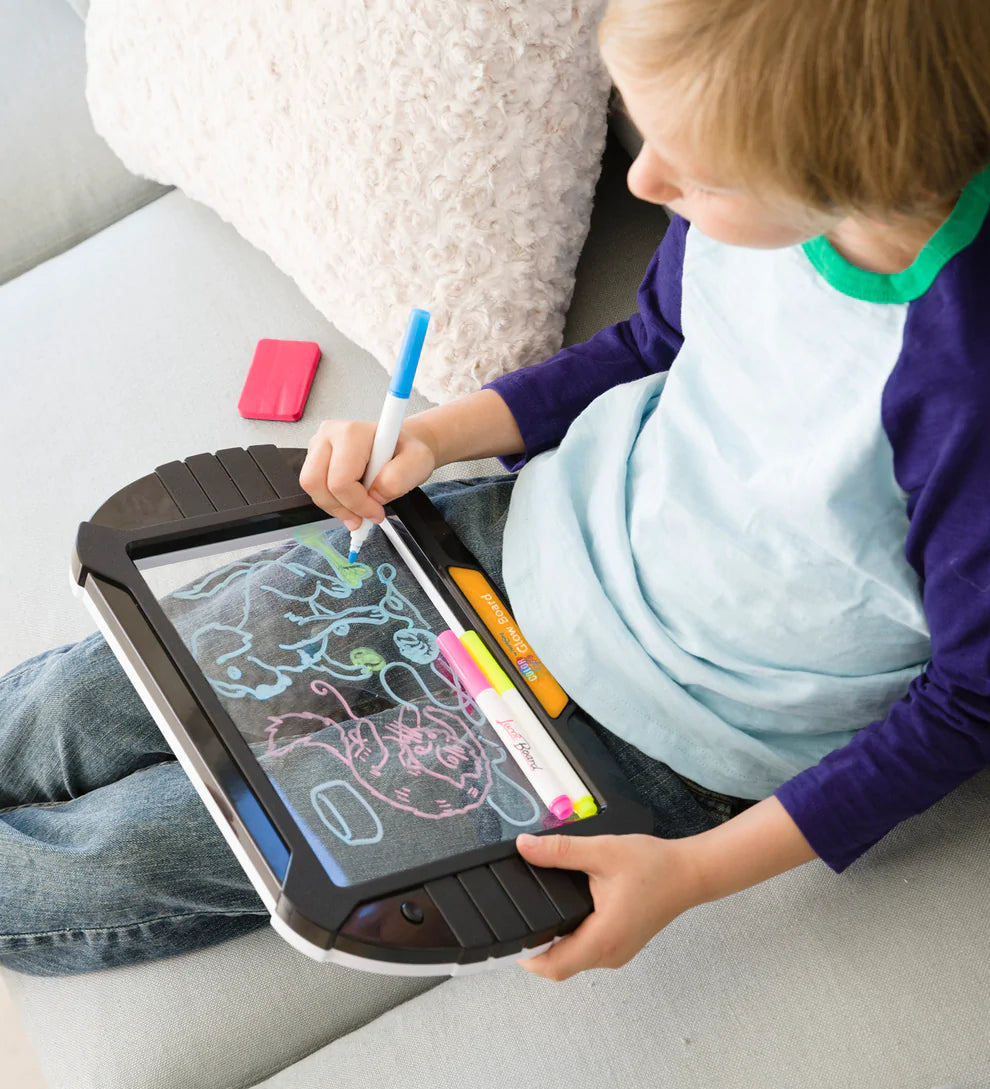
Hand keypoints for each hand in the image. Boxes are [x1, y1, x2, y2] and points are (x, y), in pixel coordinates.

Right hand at [299, 417, 438, 528]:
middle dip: (341, 508)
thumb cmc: (405, 450)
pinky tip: (351, 500)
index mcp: (352, 433)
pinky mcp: (314, 456)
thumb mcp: (418, 462)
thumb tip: (374, 495)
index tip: (376, 512)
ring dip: (335, 506)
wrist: (400, 445)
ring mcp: (318, 444)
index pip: (340, 480)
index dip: (358, 504)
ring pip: (311, 486)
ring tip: (358, 508)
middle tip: (362, 517)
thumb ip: (398, 479)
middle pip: (316, 482)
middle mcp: (330, 434)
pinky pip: (314, 487)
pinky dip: (332, 501)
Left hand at [514, 831, 701, 980]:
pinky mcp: (621, 945)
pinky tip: (564, 913)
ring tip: (536, 912)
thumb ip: (560, 851)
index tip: (506, 938)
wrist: (690, 873)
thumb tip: (524, 847)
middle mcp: (610, 954)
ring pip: (573, 959)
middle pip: (560, 964)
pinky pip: (587, 951)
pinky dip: (570, 938)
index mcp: (604, 938)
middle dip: (535, 946)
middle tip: (515, 917)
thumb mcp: (602, 851)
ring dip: (554, 942)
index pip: (553, 966)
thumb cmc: (654, 865)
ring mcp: (617, 953)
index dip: (525, 957)